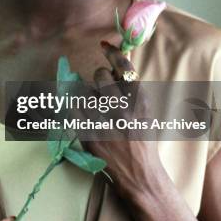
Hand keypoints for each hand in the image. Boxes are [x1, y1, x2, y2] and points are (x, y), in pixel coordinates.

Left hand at [82, 41, 161, 197]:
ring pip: (85, 92)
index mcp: (140, 102)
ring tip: (95, 105)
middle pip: (101, 76)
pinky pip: (74, 110)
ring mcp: (105, 123)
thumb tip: (120, 63)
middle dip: (99, 76)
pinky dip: (77, 109)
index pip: (125, 68)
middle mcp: (123, 110)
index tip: (104, 44)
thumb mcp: (146, 113)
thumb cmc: (143, 142)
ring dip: (88, 95)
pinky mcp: (89, 136)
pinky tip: (85, 114)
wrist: (140, 176)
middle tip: (101, 86)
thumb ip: (133, 89)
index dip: (113, 52)